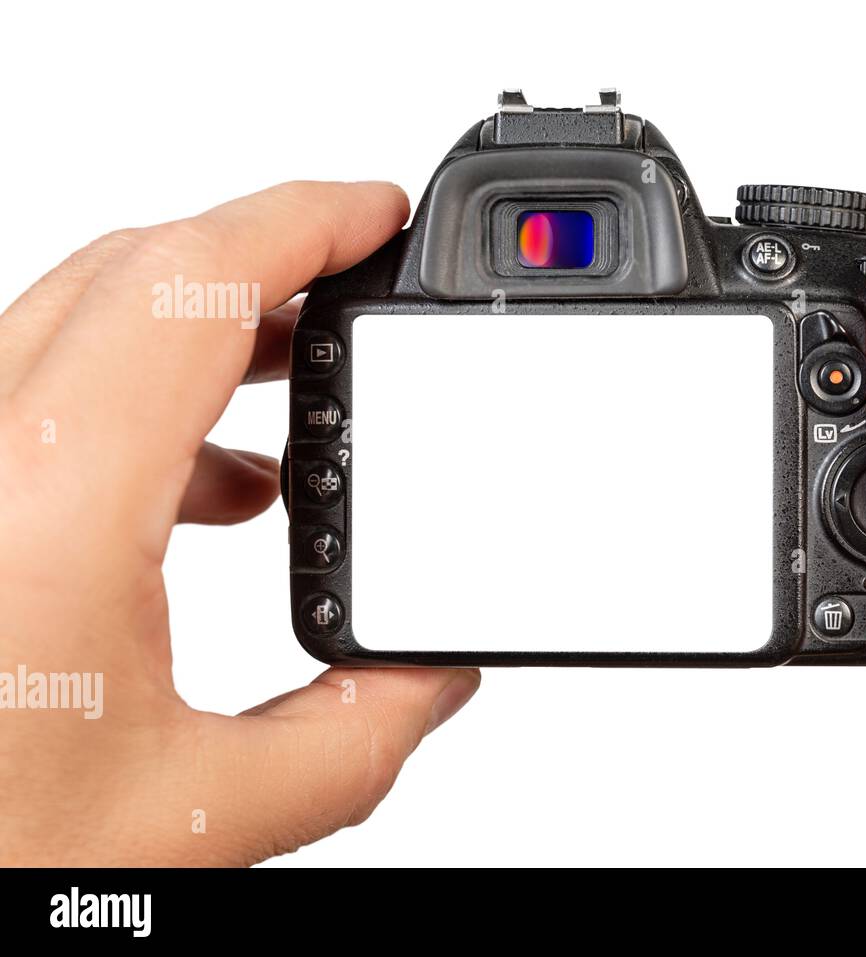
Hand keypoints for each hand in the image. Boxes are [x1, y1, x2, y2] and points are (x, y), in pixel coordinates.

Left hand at [0, 182, 478, 865]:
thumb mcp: (190, 822)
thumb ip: (347, 744)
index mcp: (44, 509)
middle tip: (358, 281)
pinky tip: (213, 485)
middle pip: (129, 274)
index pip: (189, 284)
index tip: (378, 213)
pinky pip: (40, 396)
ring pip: (77, 325)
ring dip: (204, 335)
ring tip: (301, 396)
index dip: (303, 221)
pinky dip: (143, 403)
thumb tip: (430, 684)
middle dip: (265, 260)